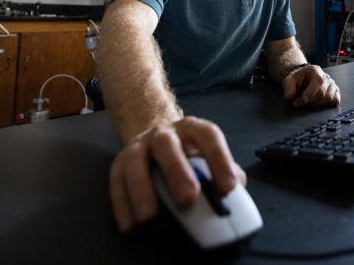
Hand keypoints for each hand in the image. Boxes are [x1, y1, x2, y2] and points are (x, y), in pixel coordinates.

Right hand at [108, 116, 245, 233]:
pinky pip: (117, 181)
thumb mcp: (207, 155)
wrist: (156, 137)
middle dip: (177, 172)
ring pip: (136, 161)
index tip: (228, 186)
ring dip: (142, 189)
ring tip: (149, 216)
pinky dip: (122, 204)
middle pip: (167, 145)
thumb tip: (237, 194)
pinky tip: (130, 224)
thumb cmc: (188, 153)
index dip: (219, 159)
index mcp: (192, 129)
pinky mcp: (120, 162)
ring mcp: (140, 145)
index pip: (207, 135)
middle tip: (187, 198)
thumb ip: (223, 171)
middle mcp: (164, 133)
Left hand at [281, 64, 340, 107]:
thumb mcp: (289, 81)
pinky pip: (335, 101)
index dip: (308, 96)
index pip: (317, 83)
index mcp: (316, 71)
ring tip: (307, 103)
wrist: (302, 79)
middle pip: (323, 93)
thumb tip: (289, 97)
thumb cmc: (297, 80)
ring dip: (317, 104)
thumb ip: (288, 88)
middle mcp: (326, 77)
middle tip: (299, 104)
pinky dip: (327, 105)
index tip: (296, 103)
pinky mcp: (335, 92)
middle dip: (309, 102)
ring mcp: (332, 84)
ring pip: (329, 98)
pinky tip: (317, 103)